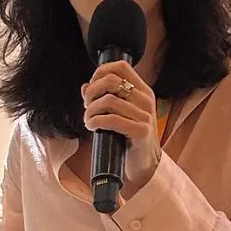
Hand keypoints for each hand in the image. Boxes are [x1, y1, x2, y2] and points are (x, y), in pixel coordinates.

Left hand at [81, 62, 160, 193]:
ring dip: (91, 111)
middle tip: (87, 106)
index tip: (91, 87)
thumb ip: (105, 98)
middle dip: (92, 92)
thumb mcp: (120, 114)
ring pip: (109, 101)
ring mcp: (145, 115)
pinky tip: (92, 126)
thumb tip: (85, 87)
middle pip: (111, 81)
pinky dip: (96, 121)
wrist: (145, 163)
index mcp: (142, 91)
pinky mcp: (141, 131)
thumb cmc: (130, 138)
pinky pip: (112, 119)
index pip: (121, 66)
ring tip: (88, 120)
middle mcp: (146, 100)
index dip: (100, 72)